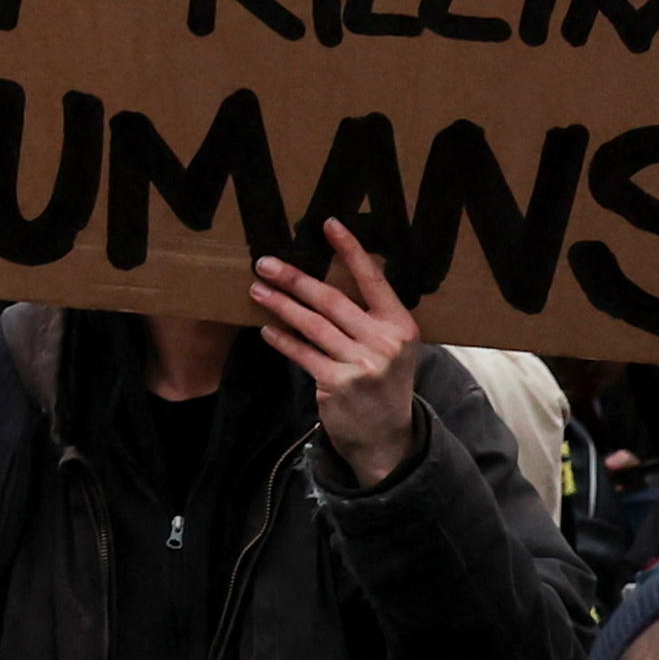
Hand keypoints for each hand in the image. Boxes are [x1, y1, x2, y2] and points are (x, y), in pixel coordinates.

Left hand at [252, 220, 425, 486]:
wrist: (387, 435)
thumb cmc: (383, 380)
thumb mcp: (391, 346)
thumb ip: (369, 316)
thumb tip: (326, 276)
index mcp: (401, 325)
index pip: (374, 280)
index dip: (350, 251)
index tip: (329, 224)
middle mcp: (384, 342)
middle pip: (331, 300)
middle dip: (295, 279)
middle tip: (265, 262)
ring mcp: (361, 364)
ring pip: (311, 325)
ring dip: (280, 305)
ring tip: (257, 289)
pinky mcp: (337, 384)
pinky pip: (302, 353)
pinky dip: (282, 340)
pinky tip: (266, 329)